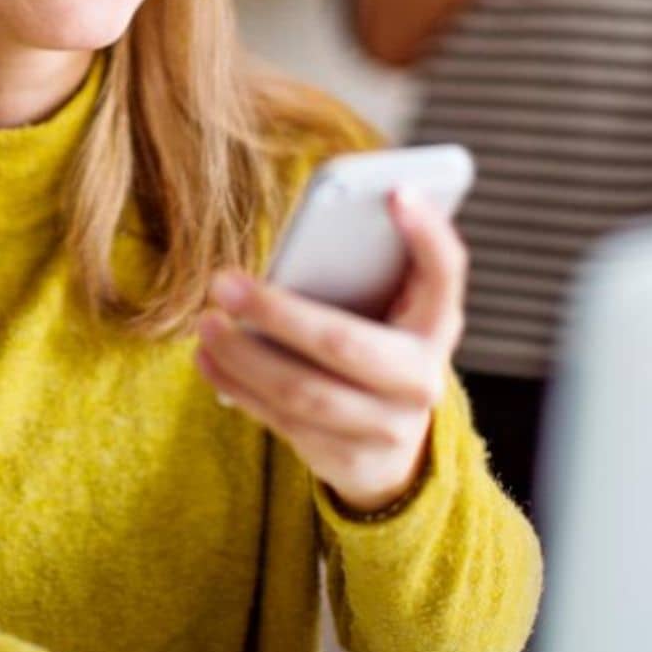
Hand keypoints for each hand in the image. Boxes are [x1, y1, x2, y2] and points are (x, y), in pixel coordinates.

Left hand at [195, 189, 466, 513]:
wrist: (390, 442)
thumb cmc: (372, 343)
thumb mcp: (380, 309)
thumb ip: (356, 275)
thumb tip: (302, 242)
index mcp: (436, 326)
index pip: (445, 274)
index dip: (427, 234)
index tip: (397, 191)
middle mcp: (421, 380)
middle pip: (345, 345)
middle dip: (277, 313)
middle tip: (222, 282)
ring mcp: (388, 428)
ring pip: (304, 393)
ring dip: (244, 356)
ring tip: (206, 323)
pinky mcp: (348, 460)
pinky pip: (282, 423)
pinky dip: (237, 386)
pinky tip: (207, 358)